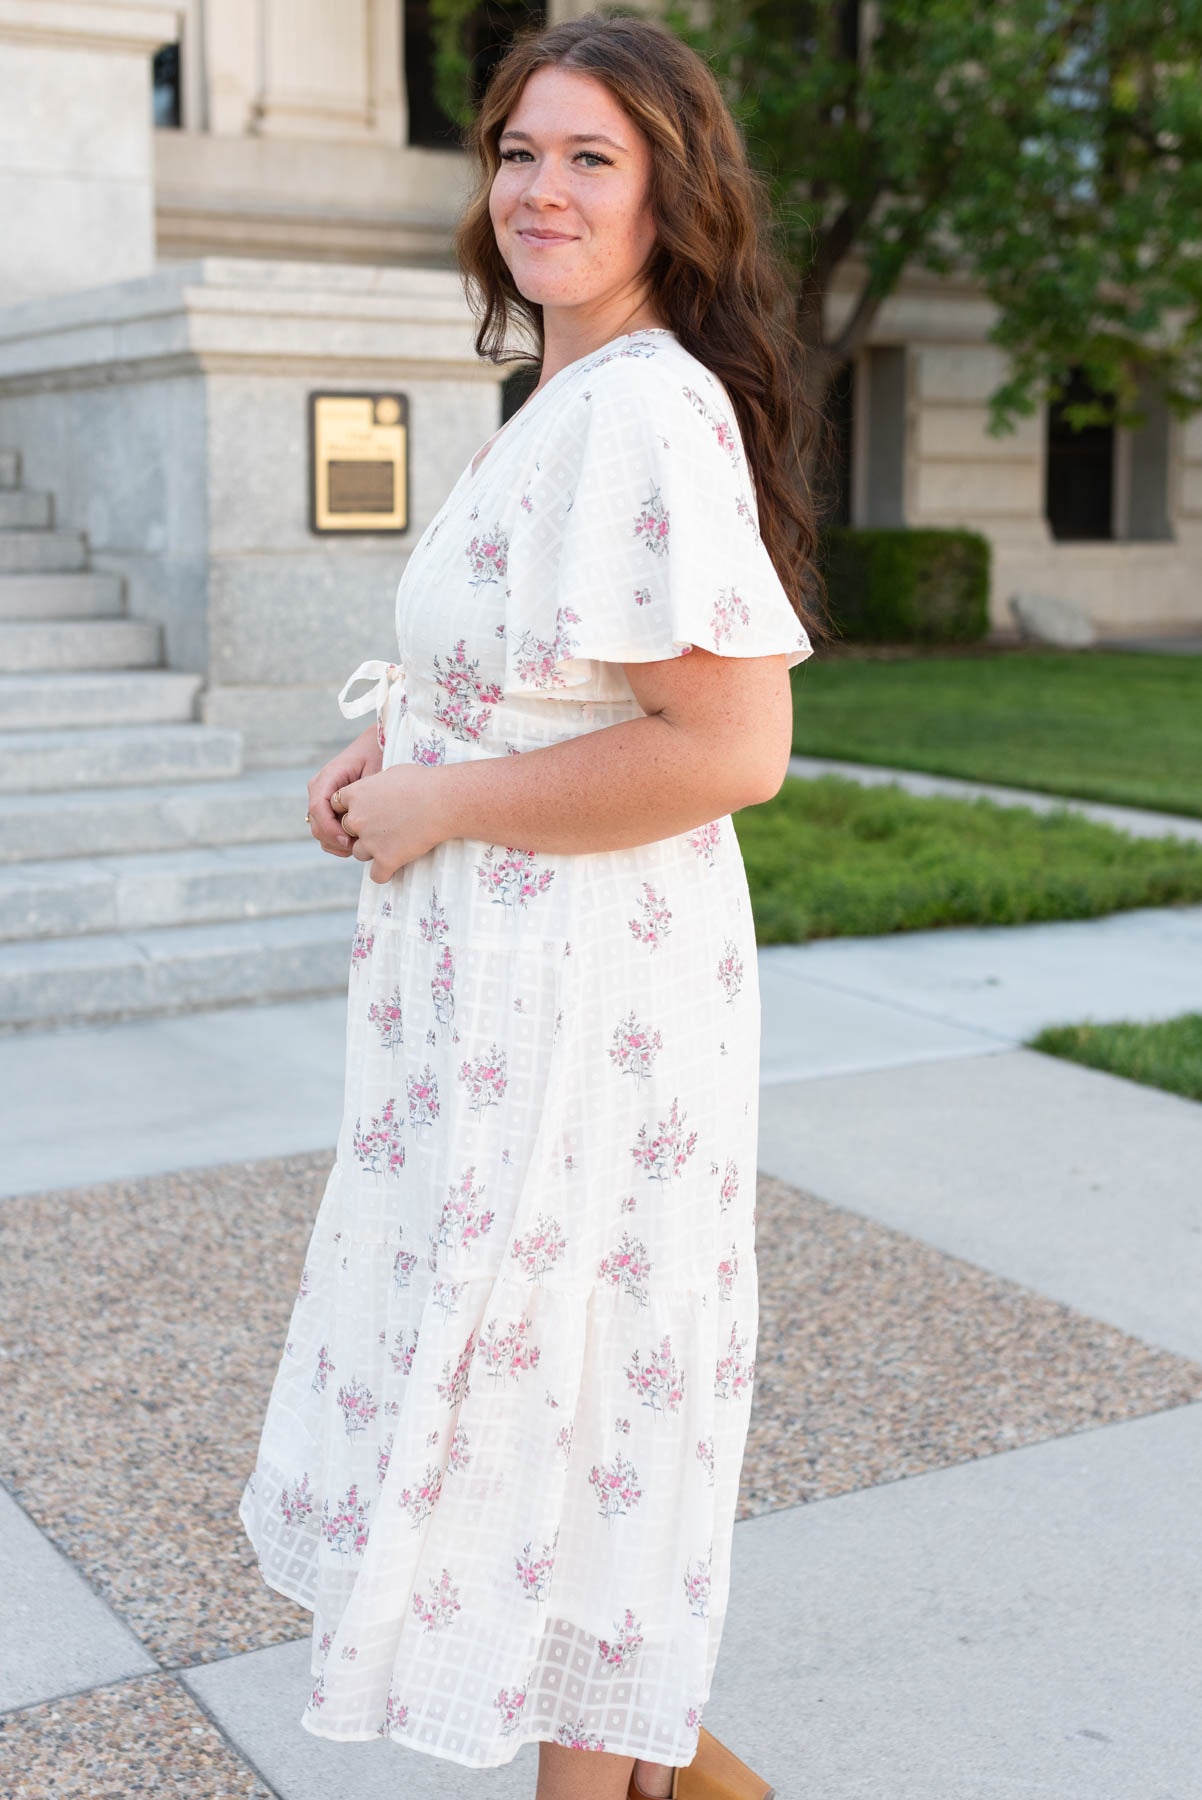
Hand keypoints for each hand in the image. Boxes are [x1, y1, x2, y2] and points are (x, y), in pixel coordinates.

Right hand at [308, 725, 382, 856]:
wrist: (377, 746)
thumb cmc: (378, 756)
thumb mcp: (375, 771)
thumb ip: (365, 795)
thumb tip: (359, 820)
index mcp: (328, 776)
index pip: (318, 807)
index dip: (330, 828)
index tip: (349, 841)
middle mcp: (319, 788)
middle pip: (316, 824)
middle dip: (335, 840)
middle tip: (359, 849)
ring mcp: (322, 799)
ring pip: (319, 831)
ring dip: (336, 844)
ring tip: (359, 847)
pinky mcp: (328, 808)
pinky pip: (326, 830)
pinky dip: (338, 841)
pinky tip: (356, 844)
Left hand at [331, 764, 444, 883]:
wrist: (443, 801)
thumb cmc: (423, 782)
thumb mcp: (392, 773)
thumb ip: (375, 784)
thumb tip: (374, 787)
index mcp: (356, 794)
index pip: (338, 805)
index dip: (353, 808)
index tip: (368, 809)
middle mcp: (357, 819)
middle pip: (347, 830)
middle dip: (362, 830)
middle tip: (384, 826)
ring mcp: (370, 841)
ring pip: (359, 853)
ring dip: (373, 850)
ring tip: (394, 843)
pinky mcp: (386, 859)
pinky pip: (376, 875)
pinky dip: (384, 872)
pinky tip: (394, 865)